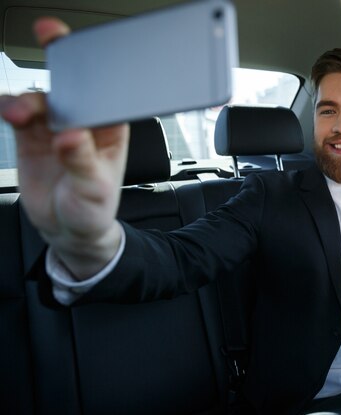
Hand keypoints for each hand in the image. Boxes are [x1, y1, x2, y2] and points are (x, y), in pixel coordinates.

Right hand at [0, 17, 128, 278]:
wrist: (67, 229)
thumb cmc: (93, 209)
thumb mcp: (93, 188)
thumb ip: (81, 161)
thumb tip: (70, 136)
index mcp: (110, 129)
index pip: (105, 93)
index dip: (95, 68)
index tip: (83, 50)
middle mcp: (84, 122)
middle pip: (71, 86)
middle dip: (60, 61)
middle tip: (48, 38)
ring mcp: (56, 126)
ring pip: (41, 98)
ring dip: (28, 100)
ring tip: (18, 115)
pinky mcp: (33, 135)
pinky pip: (19, 113)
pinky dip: (10, 108)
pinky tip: (7, 112)